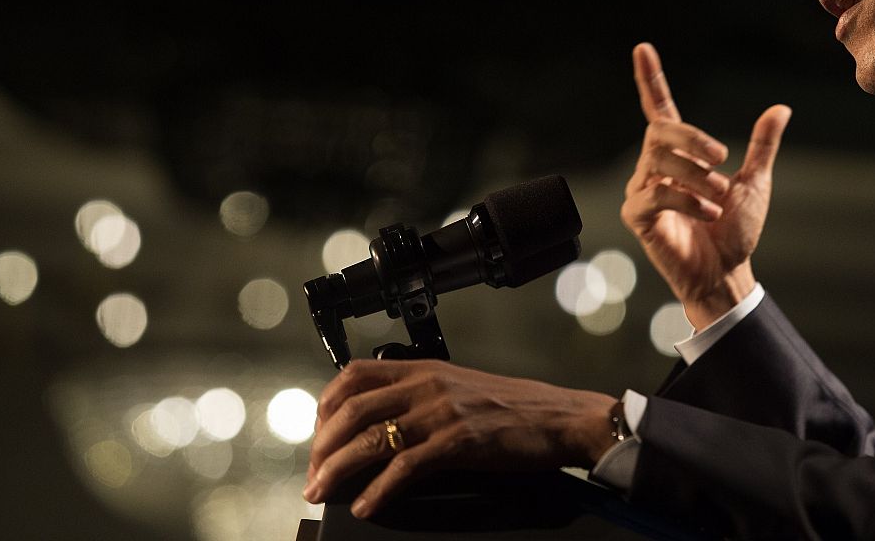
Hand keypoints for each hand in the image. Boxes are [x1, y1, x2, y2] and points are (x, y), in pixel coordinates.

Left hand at [303, 359, 615, 517]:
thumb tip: (383, 426)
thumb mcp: (460, 389)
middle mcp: (427, 384)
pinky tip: (366, 506)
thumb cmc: (516, 408)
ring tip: (321, 492)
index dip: (325, 406)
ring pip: (370, 438)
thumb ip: (422, 397)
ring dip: (337, 469)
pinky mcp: (458, 442)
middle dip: (322, 446)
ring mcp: (441, 412)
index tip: (317, 436)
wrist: (561, 417)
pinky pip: (404, 467)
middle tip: (313, 475)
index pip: (354, 374)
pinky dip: (378, 490)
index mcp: (424, 368)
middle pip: (352, 409)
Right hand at [621, 43, 790, 328]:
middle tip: (723, 158)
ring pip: (658, 159)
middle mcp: (655, 167)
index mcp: (680, 155)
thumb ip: (761, 146)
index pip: (659, 109)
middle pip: (660, 130)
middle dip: (693, 139)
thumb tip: (781, 109)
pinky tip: (707, 213)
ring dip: (695, 175)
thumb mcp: (754, 183)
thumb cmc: (735, 232)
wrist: (727, 273)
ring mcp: (642, 190)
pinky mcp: (638, 216)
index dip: (650, 79)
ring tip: (717, 198)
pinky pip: (656, 193)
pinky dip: (687, 201)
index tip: (642, 48)